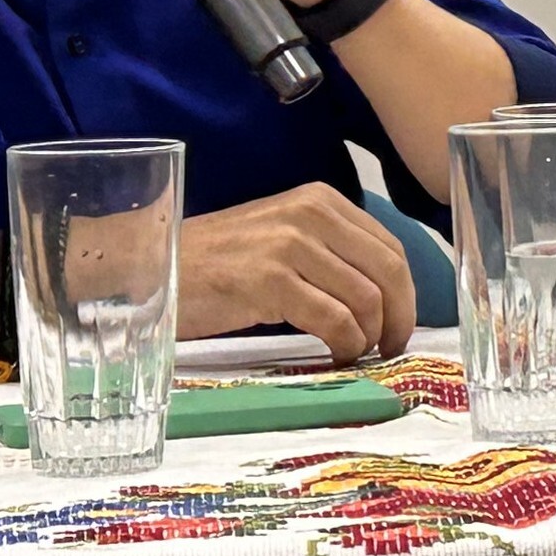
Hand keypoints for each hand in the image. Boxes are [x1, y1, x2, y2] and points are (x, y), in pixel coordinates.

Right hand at [177, 184, 417, 361]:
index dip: (406, 291)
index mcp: (320, 200)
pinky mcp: (270, 281)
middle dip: (400, 316)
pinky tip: (336, 355)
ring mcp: (290, 246)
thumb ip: (327, 252)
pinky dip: (345, 344)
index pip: (389, 246)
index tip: (402, 323)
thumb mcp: (279, 238)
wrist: (150, 266)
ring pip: (365, 298)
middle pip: (387, 270)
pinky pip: (333, 319)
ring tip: (356, 353)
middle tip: (391, 347)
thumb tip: (379, 296)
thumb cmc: (214, 262)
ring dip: (370, 336)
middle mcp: (312, 215)